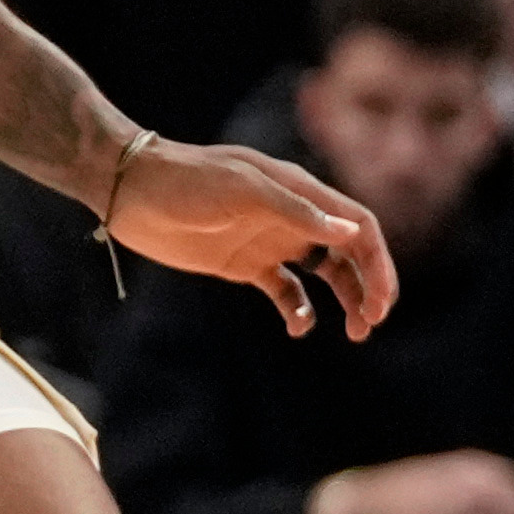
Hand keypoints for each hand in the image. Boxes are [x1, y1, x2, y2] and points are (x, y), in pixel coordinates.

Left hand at [99, 135, 395, 337]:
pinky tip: (298, 327)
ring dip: (345, 301)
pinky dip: (298, 310)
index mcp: (300, 193)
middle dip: (369, 287)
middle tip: (371, 323)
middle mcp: (292, 217)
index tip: (382, 300)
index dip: (378, 262)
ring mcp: (269, 241)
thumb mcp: (242, 190)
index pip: (358, 226)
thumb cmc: (187, 180)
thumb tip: (351, 232)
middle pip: (349, 254)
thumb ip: (296, 212)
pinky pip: (284, 290)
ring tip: (355, 333)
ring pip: (325, 275)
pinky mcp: (243, 264)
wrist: (130, 190)